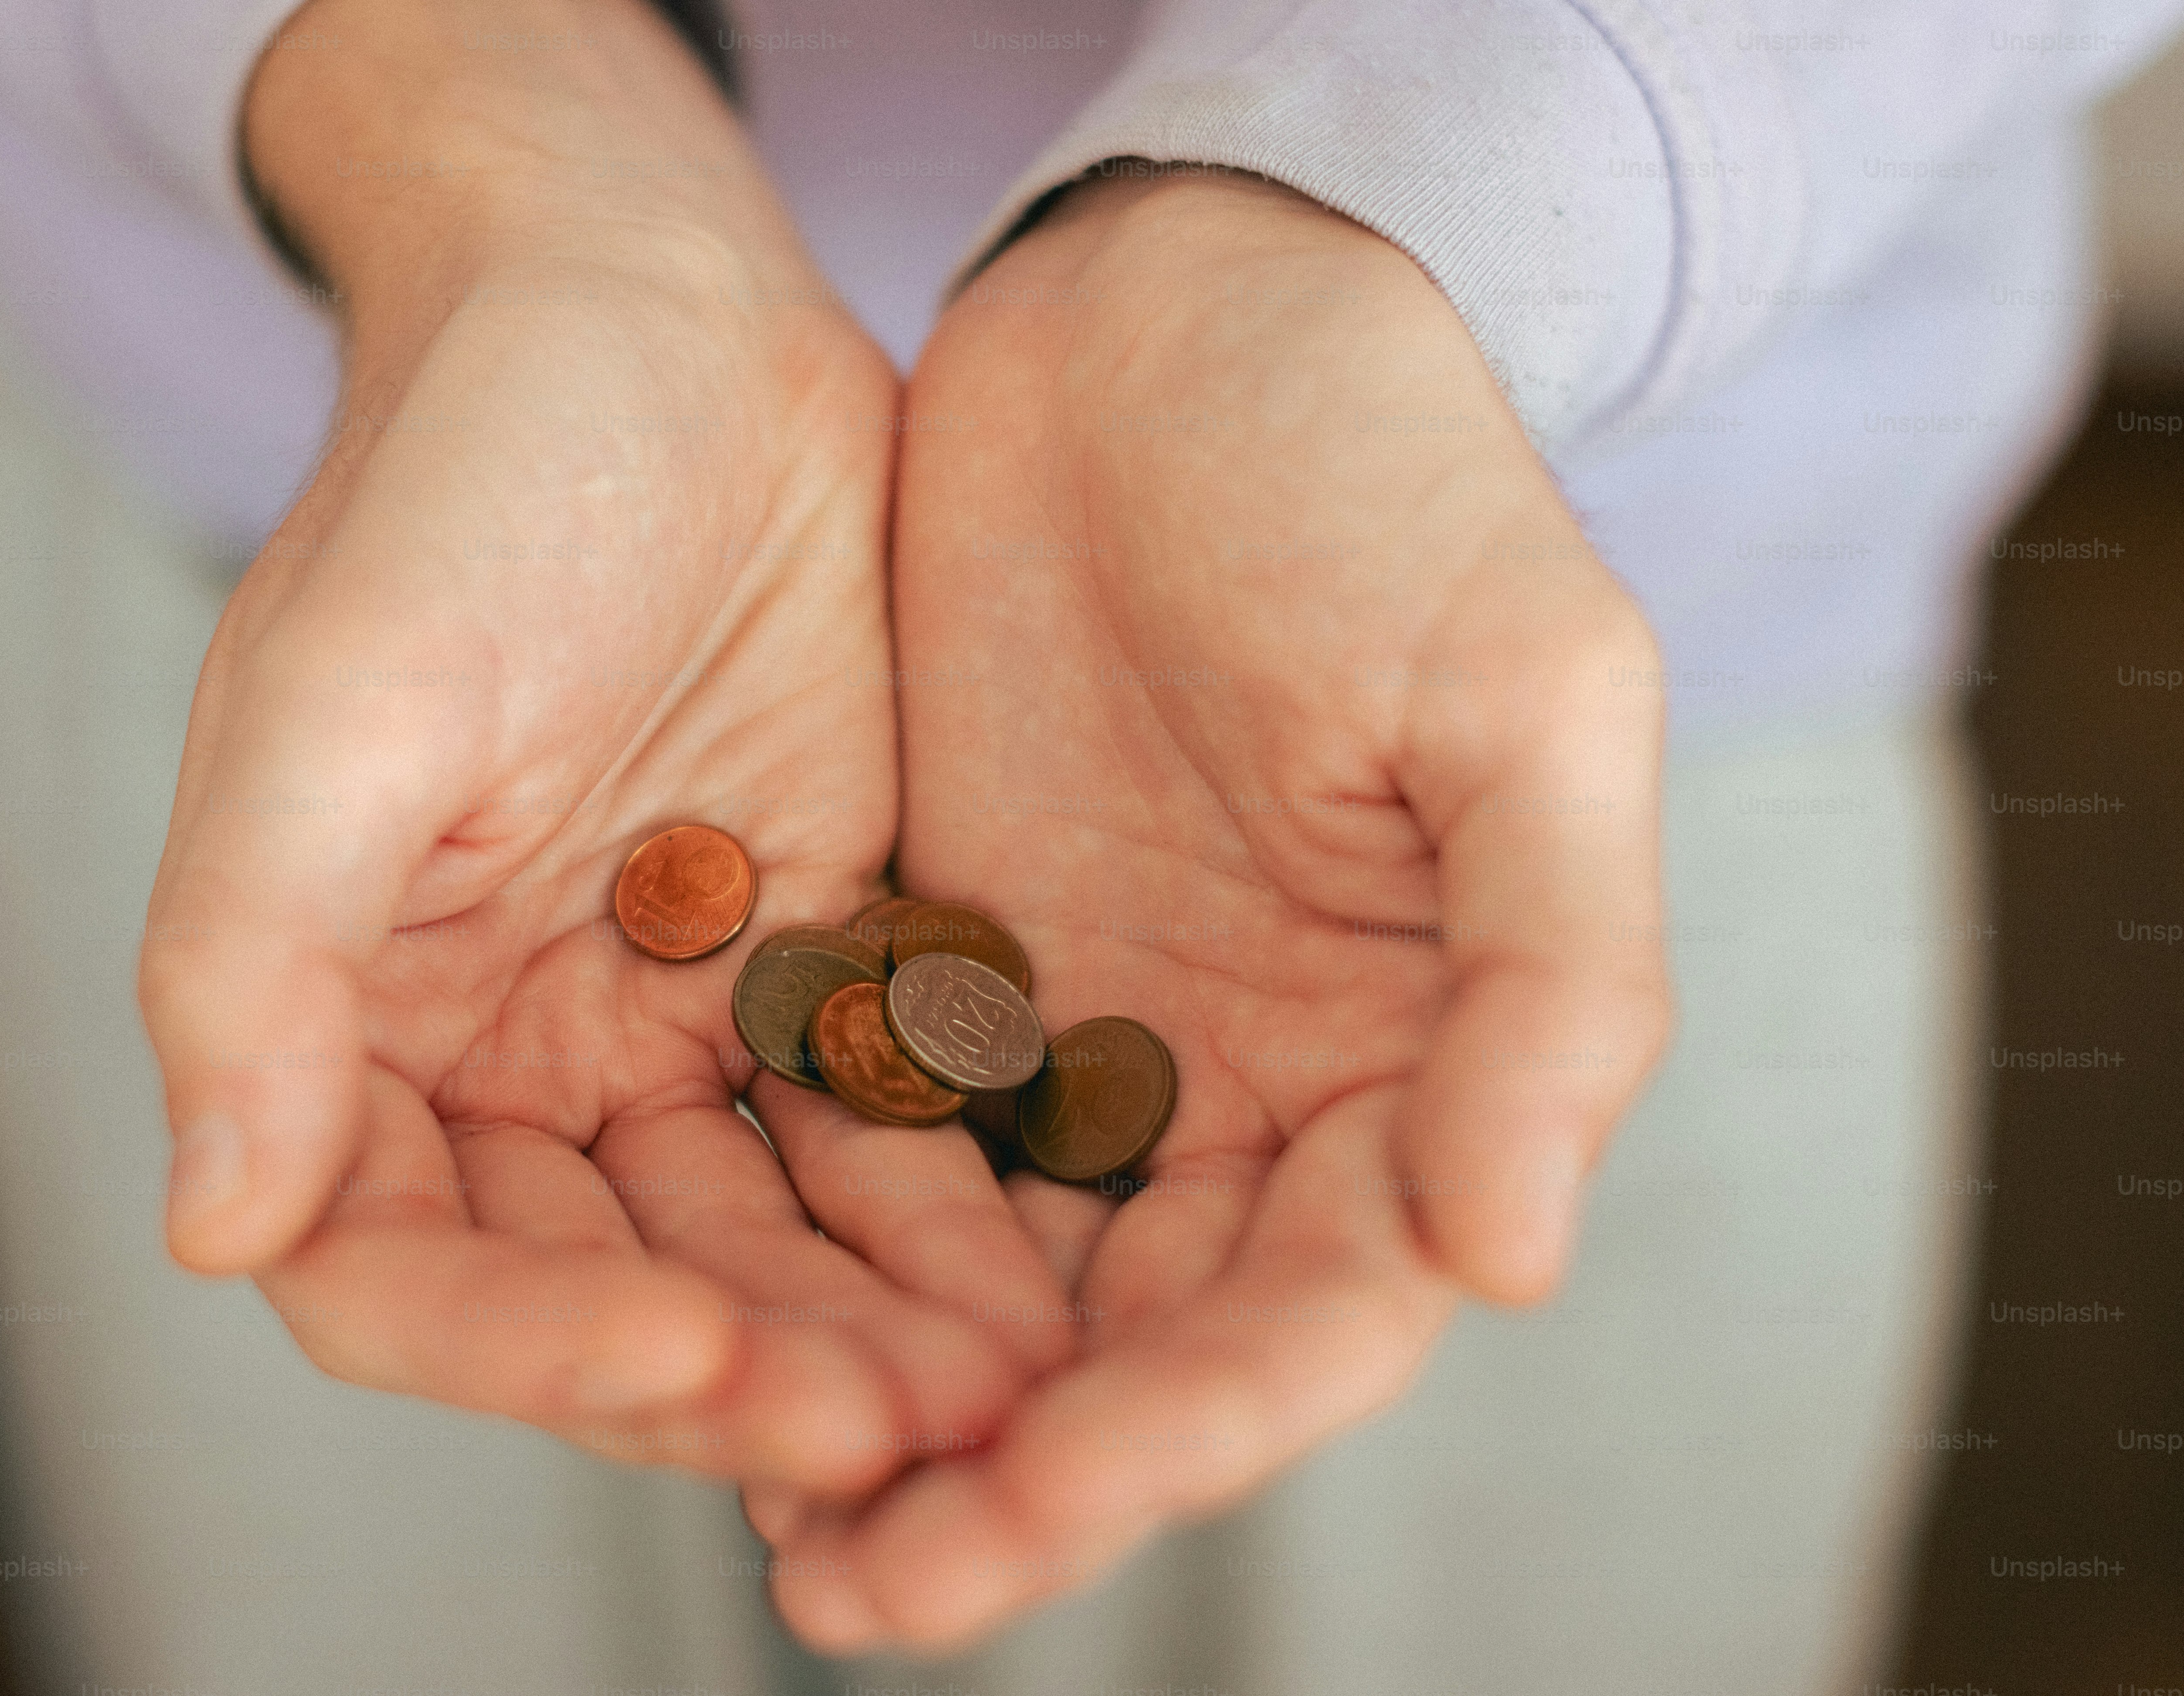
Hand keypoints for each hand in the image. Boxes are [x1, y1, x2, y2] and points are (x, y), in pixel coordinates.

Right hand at [136, 0, 1071, 1498]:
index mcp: (350, 1017)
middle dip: (742, 1376)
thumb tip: (211, 1221)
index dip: (530, 1353)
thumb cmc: (469, 474)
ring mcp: (667, 1017)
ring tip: (1000, 1398)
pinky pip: (878, 1127)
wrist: (656, 320)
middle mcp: (504, 1050)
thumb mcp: (339, 698)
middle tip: (895, 1436)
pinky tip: (1049, 1281)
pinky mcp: (812, 959)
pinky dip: (948, 1213)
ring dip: (865, 1330)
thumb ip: (253, 959)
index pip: (405, 1271)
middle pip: (608, 1289)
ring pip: (762, 1240)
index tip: (693, 1368)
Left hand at [754, 168, 1671, 1645]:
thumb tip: (1510, 1263)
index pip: (1312, 1313)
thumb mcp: (1526, 697)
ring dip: (898, 1410)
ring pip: (1003, 1289)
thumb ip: (1551, 984)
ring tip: (774, 1529)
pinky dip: (819, 1256)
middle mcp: (1251, 1088)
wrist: (1183, 319)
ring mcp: (1091, 1037)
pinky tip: (725, 1330)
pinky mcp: (950, 964)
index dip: (1185, 1434)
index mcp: (1415, 1061)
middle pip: (1141, 1346)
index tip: (1036, 1507)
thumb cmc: (1392, 481)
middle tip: (861, 1587)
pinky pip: (881, 1152)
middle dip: (1017, 1478)